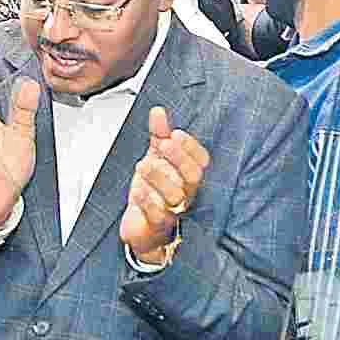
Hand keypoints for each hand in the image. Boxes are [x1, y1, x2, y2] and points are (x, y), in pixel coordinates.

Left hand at [120, 107, 209, 262]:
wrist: (141, 227)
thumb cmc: (152, 193)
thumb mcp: (154, 160)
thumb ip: (157, 136)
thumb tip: (158, 112)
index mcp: (188, 176)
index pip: (201, 161)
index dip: (191, 148)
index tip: (175, 134)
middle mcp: (186, 194)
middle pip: (192, 177)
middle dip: (178, 159)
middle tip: (162, 145)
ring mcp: (173, 211)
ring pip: (175, 195)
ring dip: (159, 177)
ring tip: (143, 165)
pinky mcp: (157, 226)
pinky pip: (157, 215)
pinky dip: (148, 201)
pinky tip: (139, 190)